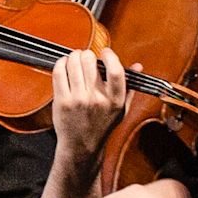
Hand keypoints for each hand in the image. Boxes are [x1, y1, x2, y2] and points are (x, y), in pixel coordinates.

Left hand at [50, 42, 129, 157]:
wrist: (81, 146)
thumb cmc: (102, 125)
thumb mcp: (121, 109)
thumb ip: (129, 86)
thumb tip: (138, 66)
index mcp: (115, 100)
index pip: (115, 71)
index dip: (110, 56)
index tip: (105, 51)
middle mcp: (97, 99)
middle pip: (90, 62)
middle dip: (87, 54)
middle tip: (86, 55)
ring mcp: (78, 100)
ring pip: (73, 64)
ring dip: (73, 56)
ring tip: (74, 58)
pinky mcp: (62, 101)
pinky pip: (59, 73)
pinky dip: (61, 64)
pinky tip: (64, 64)